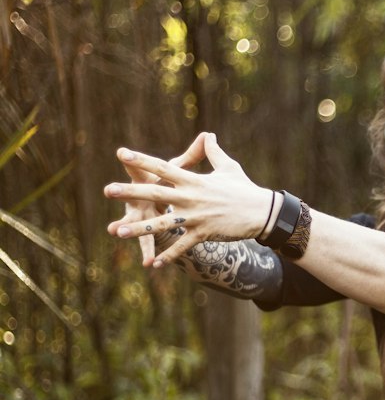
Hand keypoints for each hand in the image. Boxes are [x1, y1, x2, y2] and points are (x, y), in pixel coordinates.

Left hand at [105, 132, 272, 267]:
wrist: (262, 211)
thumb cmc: (244, 188)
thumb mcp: (228, 167)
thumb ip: (213, 152)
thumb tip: (208, 135)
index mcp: (194, 180)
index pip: (163, 168)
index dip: (142, 160)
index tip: (122, 153)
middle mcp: (191, 198)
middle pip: (156, 194)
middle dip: (130, 192)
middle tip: (108, 189)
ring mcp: (196, 217)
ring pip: (163, 223)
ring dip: (140, 228)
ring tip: (119, 232)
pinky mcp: (203, 234)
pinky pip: (182, 246)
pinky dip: (169, 255)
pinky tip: (153, 264)